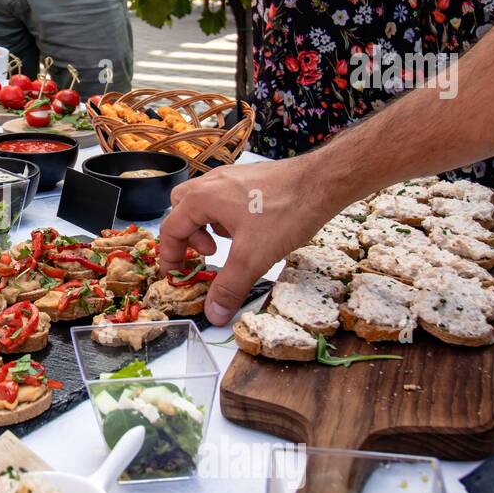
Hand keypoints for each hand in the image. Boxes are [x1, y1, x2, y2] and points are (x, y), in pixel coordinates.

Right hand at [158, 157, 335, 324]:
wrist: (323, 182)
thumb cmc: (284, 212)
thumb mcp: (252, 257)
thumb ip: (228, 287)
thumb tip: (213, 315)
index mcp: (201, 198)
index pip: (170, 229)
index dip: (170, 256)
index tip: (176, 275)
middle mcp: (212, 183)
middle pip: (181, 209)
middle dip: (188, 237)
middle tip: (207, 255)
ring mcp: (231, 177)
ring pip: (204, 202)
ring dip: (208, 225)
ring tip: (231, 243)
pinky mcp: (250, 178)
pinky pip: (225, 197)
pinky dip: (227, 216)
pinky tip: (251, 230)